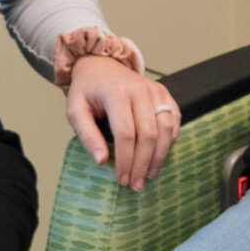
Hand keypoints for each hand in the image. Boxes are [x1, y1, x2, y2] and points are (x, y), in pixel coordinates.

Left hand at [67, 54, 178, 189]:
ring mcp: (156, 91)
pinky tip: (159, 157)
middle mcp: (141, 90)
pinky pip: (174, 122)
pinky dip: (169, 142)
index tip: (121, 179)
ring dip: (159, 157)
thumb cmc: (88, 91)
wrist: (102, 66)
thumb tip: (102, 161)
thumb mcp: (75, 111)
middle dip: (143, 164)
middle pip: (149, 134)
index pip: (126, 133)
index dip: (125, 160)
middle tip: (136, 184)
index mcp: (117, 93)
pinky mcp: (165, 95)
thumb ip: (87, 136)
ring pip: (166, 129)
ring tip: (149, 175)